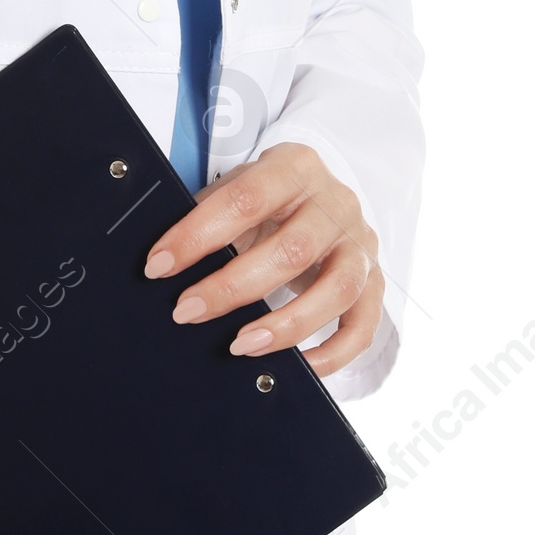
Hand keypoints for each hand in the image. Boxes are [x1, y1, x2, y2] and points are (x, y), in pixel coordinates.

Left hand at [143, 141, 382, 378]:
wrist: (322, 194)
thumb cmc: (268, 197)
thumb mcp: (238, 187)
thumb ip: (208, 215)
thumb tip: (159, 263)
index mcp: (295, 167)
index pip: (244, 199)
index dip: (198, 235)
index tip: (159, 265)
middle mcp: (335, 203)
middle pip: (290, 251)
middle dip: (231, 288)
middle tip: (187, 310)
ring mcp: (360, 244)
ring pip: (336, 290)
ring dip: (284, 325)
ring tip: (238, 346)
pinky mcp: (374, 282)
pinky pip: (363, 326)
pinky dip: (333, 354)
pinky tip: (298, 366)